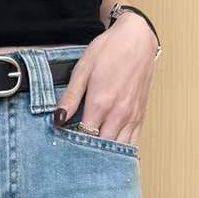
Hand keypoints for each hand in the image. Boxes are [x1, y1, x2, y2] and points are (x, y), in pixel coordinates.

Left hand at [53, 10, 159, 145]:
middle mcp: (118, 114)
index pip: (84, 137)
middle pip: (101, 147)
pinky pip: (133, 143)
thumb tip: (57, 119)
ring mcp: (131, 117)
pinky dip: (122, 152)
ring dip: (105, 155)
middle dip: (88, 154)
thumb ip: (71, 97)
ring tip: (92, 158)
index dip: (73, 144)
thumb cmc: (109, 50)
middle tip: (75, 155)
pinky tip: (111, 155)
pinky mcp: (140, 116)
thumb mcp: (83, 69)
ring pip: (118, 149)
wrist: (138, 39)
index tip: (64, 146)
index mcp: (100, 103)